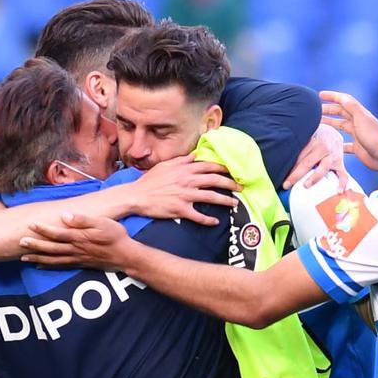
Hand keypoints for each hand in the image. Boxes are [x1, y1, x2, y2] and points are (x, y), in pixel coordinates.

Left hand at [20, 210, 137, 269]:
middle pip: (51, 248)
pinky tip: (39, 265)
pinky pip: (60, 266)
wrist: (125, 255)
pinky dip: (48, 266)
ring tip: (23, 257)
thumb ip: (83, 219)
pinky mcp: (79, 264)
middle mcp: (75, 249)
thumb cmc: (115, 236)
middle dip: (35, 245)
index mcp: (79, 237)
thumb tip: (65, 216)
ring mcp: (76, 258)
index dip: (43, 229)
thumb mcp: (102, 222)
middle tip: (20, 242)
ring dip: (37, 258)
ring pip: (52, 259)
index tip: (31, 225)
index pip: (57, 233)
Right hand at [119, 156, 237, 224]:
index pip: (209, 166)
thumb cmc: (149, 181)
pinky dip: (209, 220)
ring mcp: (185, 196)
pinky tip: (215, 222)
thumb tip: (195, 155)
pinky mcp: (181, 210)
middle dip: (231, 184)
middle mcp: (188, 181)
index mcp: (185, 169)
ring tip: (235, 204)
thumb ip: (182, 160)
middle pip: (215, 180)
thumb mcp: (165, 165)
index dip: (223, 169)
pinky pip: (199, 216)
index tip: (233, 171)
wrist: (135, 196)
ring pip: (212, 197)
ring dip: (226, 201)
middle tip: (241, 187)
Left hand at [284, 123, 346, 190]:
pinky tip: (338, 192)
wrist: (331, 132)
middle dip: (296, 175)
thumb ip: (296, 148)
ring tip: (306, 186)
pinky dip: (342, 184)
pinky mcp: (340, 164)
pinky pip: (343, 175)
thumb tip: (279, 159)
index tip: (280, 177)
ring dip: (314, 177)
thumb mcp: (304, 138)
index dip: (289, 167)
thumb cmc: (313, 138)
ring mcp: (333, 156)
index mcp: (312, 141)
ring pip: (323, 168)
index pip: (298, 156)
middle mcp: (323, 148)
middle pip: (308, 162)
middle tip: (286, 185)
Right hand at [320, 91, 377, 180]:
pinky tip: (329, 144)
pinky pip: (343, 143)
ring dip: (330, 123)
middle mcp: (358, 122)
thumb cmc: (373, 137)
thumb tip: (342, 97)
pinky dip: (336, 142)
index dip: (332, 96)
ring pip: (341, 126)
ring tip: (318, 124)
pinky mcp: (357, 147)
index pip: (344, 101)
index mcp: (360, 114)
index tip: (320, 95)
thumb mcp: (361, 119)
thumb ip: (352, 107)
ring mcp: (357, 134)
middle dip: (328, 110)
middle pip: (341, 112)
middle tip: (315, 111)